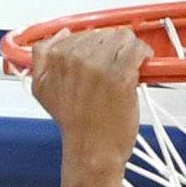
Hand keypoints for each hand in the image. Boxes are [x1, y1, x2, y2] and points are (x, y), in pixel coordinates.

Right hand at [29, 27, 150, 164]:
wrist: (91, 152)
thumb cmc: (75, 125)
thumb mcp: (42, 89)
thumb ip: (41, 57)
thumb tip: (61, 34)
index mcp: (56, 57)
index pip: (80, 34)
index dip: (94, 46)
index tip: (102, 58)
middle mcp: (75, 57)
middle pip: (102, 34)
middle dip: (111, 48)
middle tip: (117, 66)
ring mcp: (99, 65)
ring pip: (120, 37)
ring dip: (128, 49)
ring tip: (130, 64)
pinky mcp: (121, 76)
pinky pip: (135, 48)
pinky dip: (143, 52)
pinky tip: (144, 61)